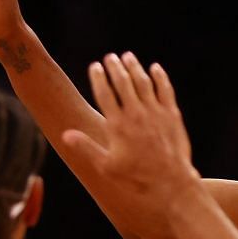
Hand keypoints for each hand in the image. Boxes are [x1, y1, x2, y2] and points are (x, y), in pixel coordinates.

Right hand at [59, 53, 197, 203]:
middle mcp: (135, 114)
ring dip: (134, 67)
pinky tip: (155, 68)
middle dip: (115, 67)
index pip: (104, 93)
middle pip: (123, 82)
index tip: (95, 66)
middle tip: (110, 57)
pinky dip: (159, 77)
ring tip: (128, 56)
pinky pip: (165, 90)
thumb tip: (65, 135)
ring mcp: (155, 112)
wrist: (170, 182)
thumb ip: (86, 148)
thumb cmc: (136, 177)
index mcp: (117, 124)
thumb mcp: (107, 166)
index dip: (98, 77)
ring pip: (143, 82)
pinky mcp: (172, 115)